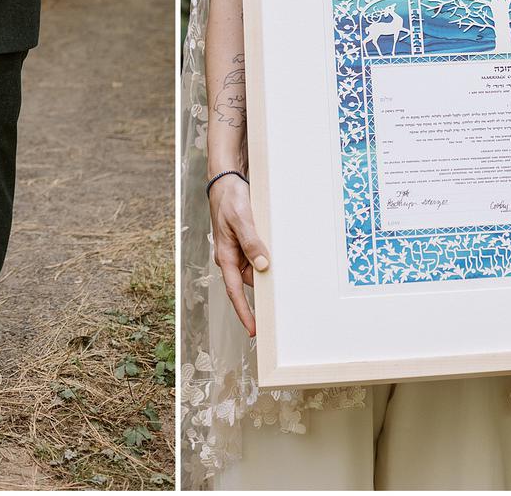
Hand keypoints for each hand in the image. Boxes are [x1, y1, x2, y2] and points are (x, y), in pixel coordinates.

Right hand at [208, 172, 270, 336]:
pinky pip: (258, 256)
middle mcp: (231, 256)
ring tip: (285, 272)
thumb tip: (264, 267)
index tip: (253, 329)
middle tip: (281, 306)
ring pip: (255, 269)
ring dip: (267, 271)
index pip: (234, 291)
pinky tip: (278, 255)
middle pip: (249, 282)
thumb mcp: (241, 220)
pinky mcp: (245, 242)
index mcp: (226, 256)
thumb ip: (252, 243)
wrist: (226, 182)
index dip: (244, 312)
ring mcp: (238, 250)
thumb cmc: (229, 200)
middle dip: (263, 291)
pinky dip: (267, 259)